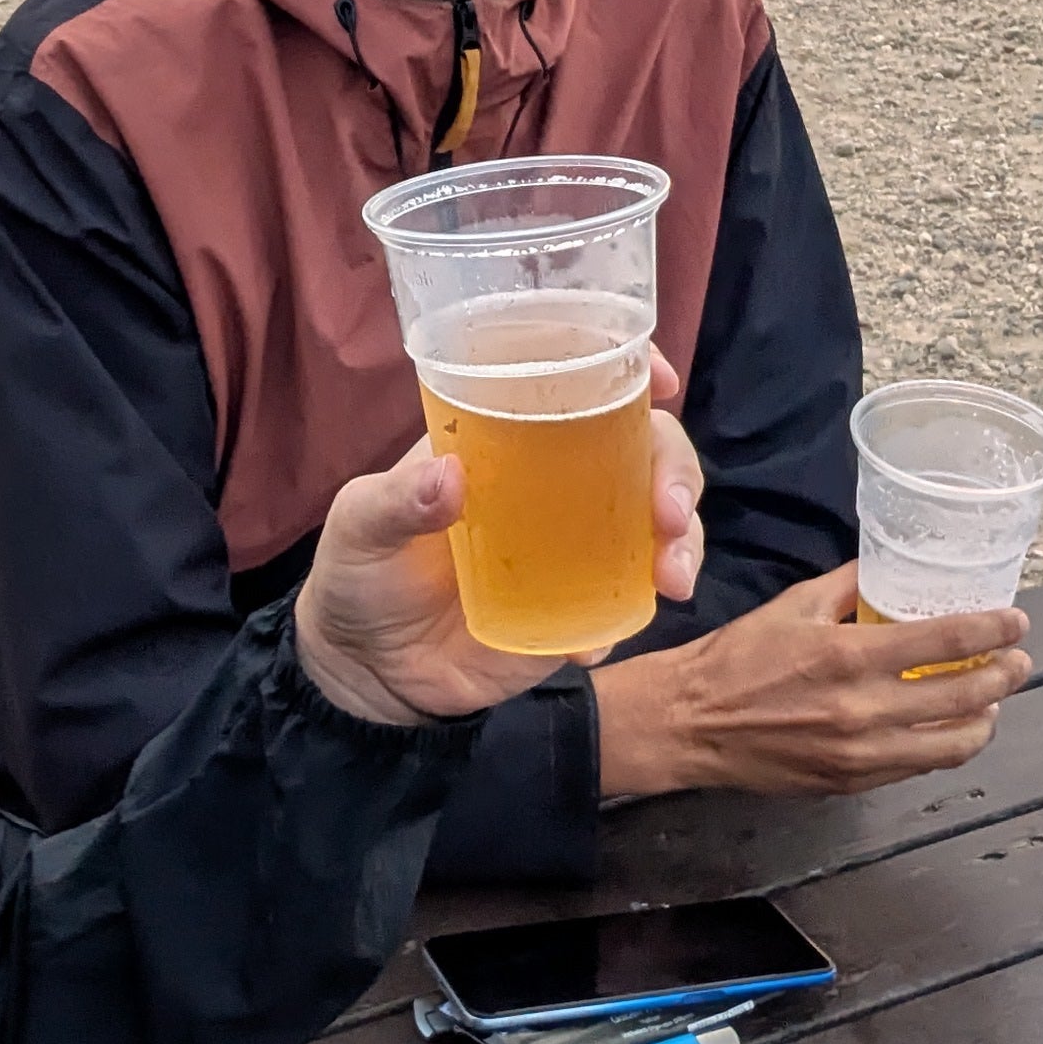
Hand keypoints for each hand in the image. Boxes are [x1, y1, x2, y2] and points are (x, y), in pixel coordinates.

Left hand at [292, 402, 709, 728]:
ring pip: (659, 524)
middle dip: (677, 471)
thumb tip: (448, 478)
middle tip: (669, 512)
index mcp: (507, 438)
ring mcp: (576, 546)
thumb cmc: (361, 575)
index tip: (658, 379)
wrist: (368, 670)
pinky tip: (594, 644)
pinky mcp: (580, 608)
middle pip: (646, 452)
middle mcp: (555, 482)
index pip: (581, 386)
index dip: (628, 372)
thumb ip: (394, 501)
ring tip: (670, 577)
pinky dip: (630, 615)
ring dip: (682, 542)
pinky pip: (629, 602)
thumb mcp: (360, 526)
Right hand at [591, 565, 1028, 799]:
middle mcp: (863, 710)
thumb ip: (848, 587)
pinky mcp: (851, 782)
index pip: (946, 641)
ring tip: (991, 700)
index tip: (1017, 622)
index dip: (993, 630)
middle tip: (1018, 662)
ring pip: (952, 744)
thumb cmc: (737, 658)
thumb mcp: (793, 605)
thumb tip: (888, 569)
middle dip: (1005, 676)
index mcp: (849, 656)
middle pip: (964, 698)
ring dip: (984, 720)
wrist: (691, 722)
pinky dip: (943, 746)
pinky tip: (948, 728)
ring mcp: (860, 754)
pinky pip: (916, 766)